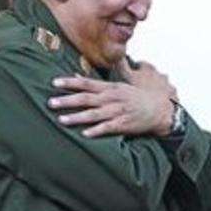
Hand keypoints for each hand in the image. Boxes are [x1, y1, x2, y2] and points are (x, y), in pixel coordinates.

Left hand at [48, 59, 176, 137]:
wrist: (159, 109)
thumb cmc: (134, 98)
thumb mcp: (116, 86)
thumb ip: (95, 84)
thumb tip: (75, 76)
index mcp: (109, 88)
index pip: (86, 83)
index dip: (70, 83)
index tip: (54, 82)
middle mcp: (112, 98)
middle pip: (86, 99)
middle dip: (68, 101)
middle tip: (51, 102)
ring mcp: (118, 111)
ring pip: (94, 114)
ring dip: (77, 117)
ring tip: (61, 120)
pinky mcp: (124, 124)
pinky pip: (108, 128)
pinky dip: (97, 130)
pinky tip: (85, 134)